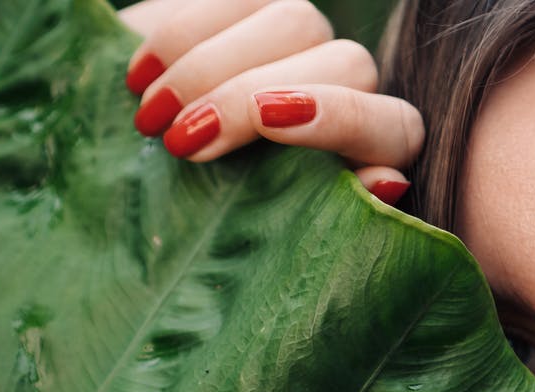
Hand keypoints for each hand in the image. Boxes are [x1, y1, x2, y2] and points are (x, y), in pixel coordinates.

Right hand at [119, 0, 422, 205]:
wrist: (157, 162)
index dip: (341, 120)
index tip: (268, 124)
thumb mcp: (267, 227)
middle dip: (253, 100)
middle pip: (346, 64)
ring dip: (211, 68)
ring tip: (151, 117)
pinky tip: (139, 78)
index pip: (395, 126)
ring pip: (293, 21)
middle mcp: (356, 84)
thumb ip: (327, 210)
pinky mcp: (258, 5)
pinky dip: (180, 35)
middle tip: (183, 143)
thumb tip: (388, 184)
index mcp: (377, 149)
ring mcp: (310, 38)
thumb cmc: (222, 214)